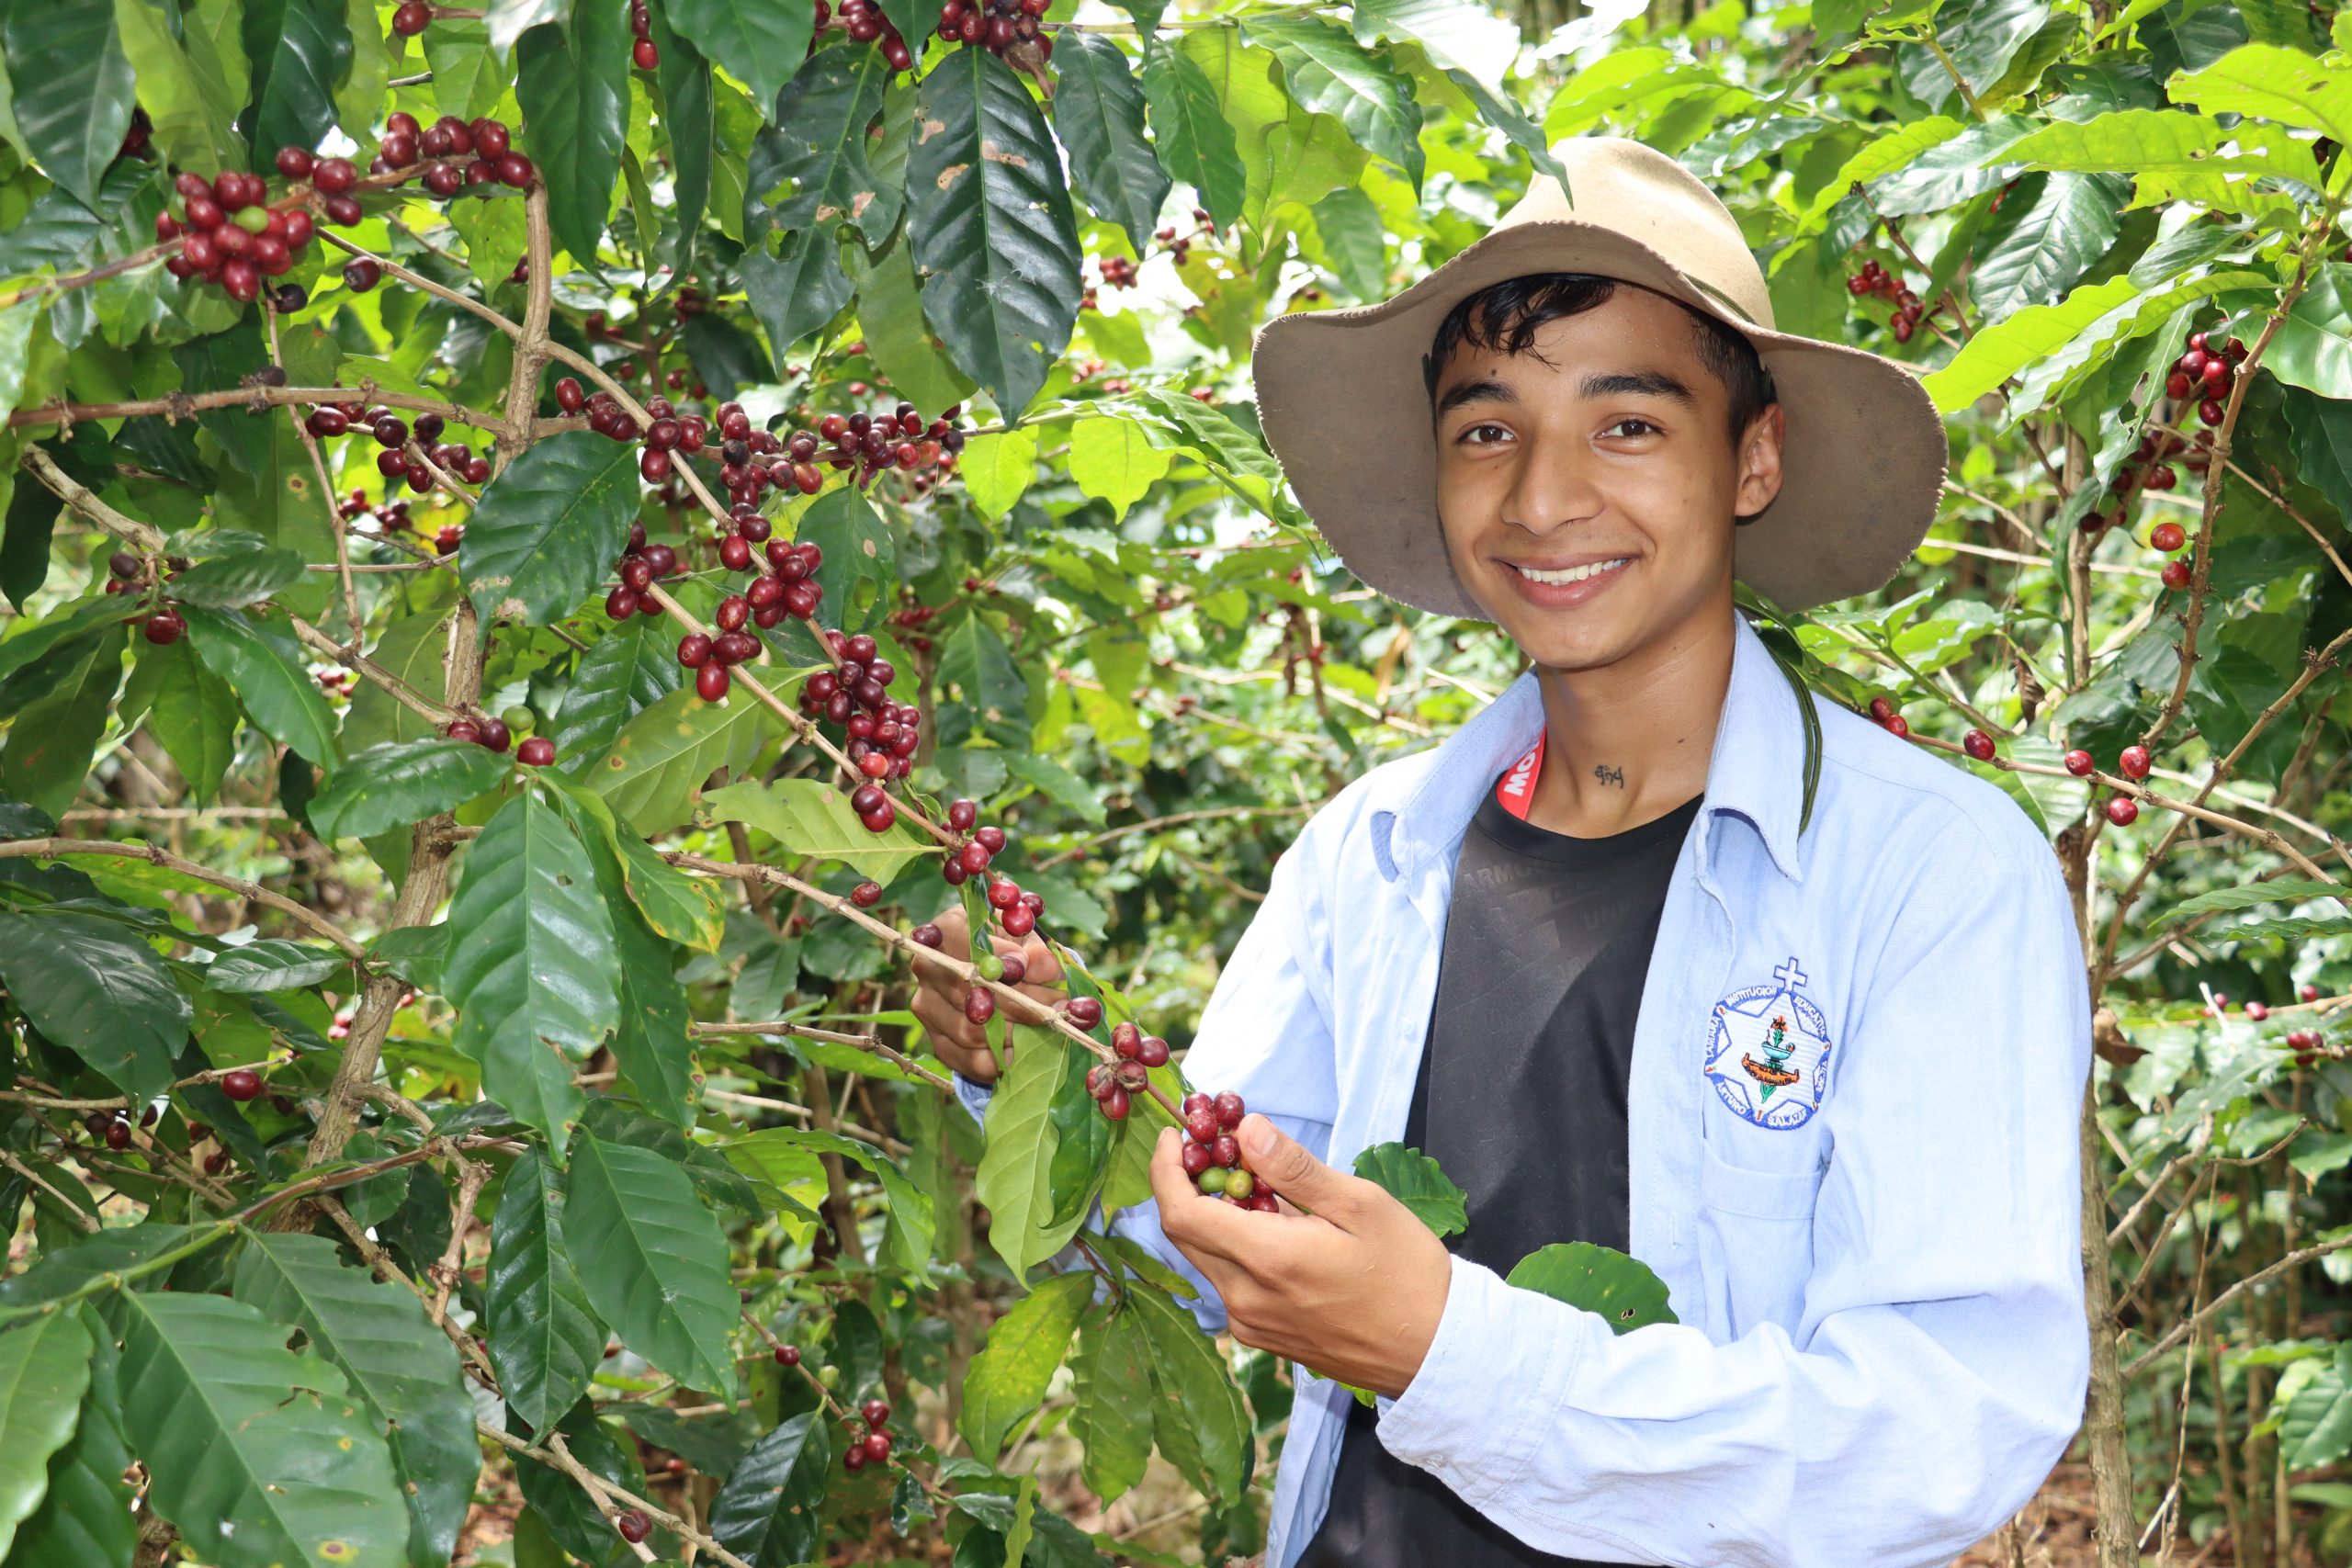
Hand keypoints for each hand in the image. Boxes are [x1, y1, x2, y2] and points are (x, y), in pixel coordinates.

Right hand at [905, 903, 1066, 1083]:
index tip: (1024, 965)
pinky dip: (1003, 1059)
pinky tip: (1025, 1048)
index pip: (961, 941)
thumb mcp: (1028, 942)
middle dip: (1018, 1002)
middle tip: (1055, 1007)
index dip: (995, 956)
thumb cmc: (1013, 952)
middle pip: (967, 991)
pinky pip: (972, 1060)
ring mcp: (928, 1008)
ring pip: (970, 1030)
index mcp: (946, 930)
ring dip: (1015, 1033)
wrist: (1000, 982)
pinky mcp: (939, 1044)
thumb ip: (1037, 952)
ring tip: (1047, 1027)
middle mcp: (928, 968)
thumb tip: (1046, 967)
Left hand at [1150, 1115, 1451, 1398]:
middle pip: (1185, 1235)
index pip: (1180, 1213)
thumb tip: (1247, 1129)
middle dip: (1187, 1186)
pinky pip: (1230, 1283)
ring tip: (1257, 1185)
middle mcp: (1245, 1299)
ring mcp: (1252, 1325)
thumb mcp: (1360, 1204)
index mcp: (1267, 1260)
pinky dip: (1235, 1247)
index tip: (1175, 1136)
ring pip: (1207, 1259)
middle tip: (1214, 1148)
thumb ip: (1295, 1169)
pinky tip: (1275, 1230)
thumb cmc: (1406, 1271)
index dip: (1165, 1169)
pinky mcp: (1264, 1339)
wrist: (1434, 1352)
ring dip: (1215, 1217)